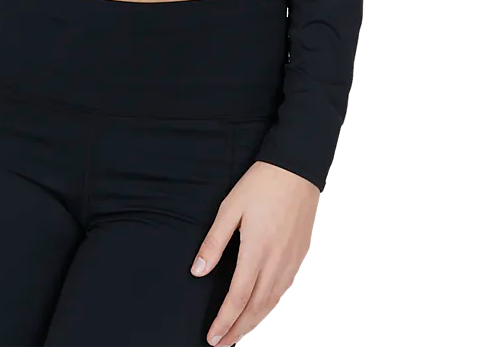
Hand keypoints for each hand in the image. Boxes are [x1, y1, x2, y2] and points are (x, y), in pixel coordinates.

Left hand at [190, 160, 319, 345]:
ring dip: (254, 322)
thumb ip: (214, 242)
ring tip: (238, 333)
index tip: (212, 337)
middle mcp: (276, 261)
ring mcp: (291, 260)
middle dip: (237, 329)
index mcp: (256, 250)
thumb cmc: (261, 184)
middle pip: (256, 307)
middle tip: (222, 344)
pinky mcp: (299, 256)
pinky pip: (284, 290)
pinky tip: (261, 309)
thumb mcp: (230, 208)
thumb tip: (198, 271)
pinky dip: (270, 306)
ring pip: (272, 302)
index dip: (224, 320)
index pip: (238, 297)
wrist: (296, 168)